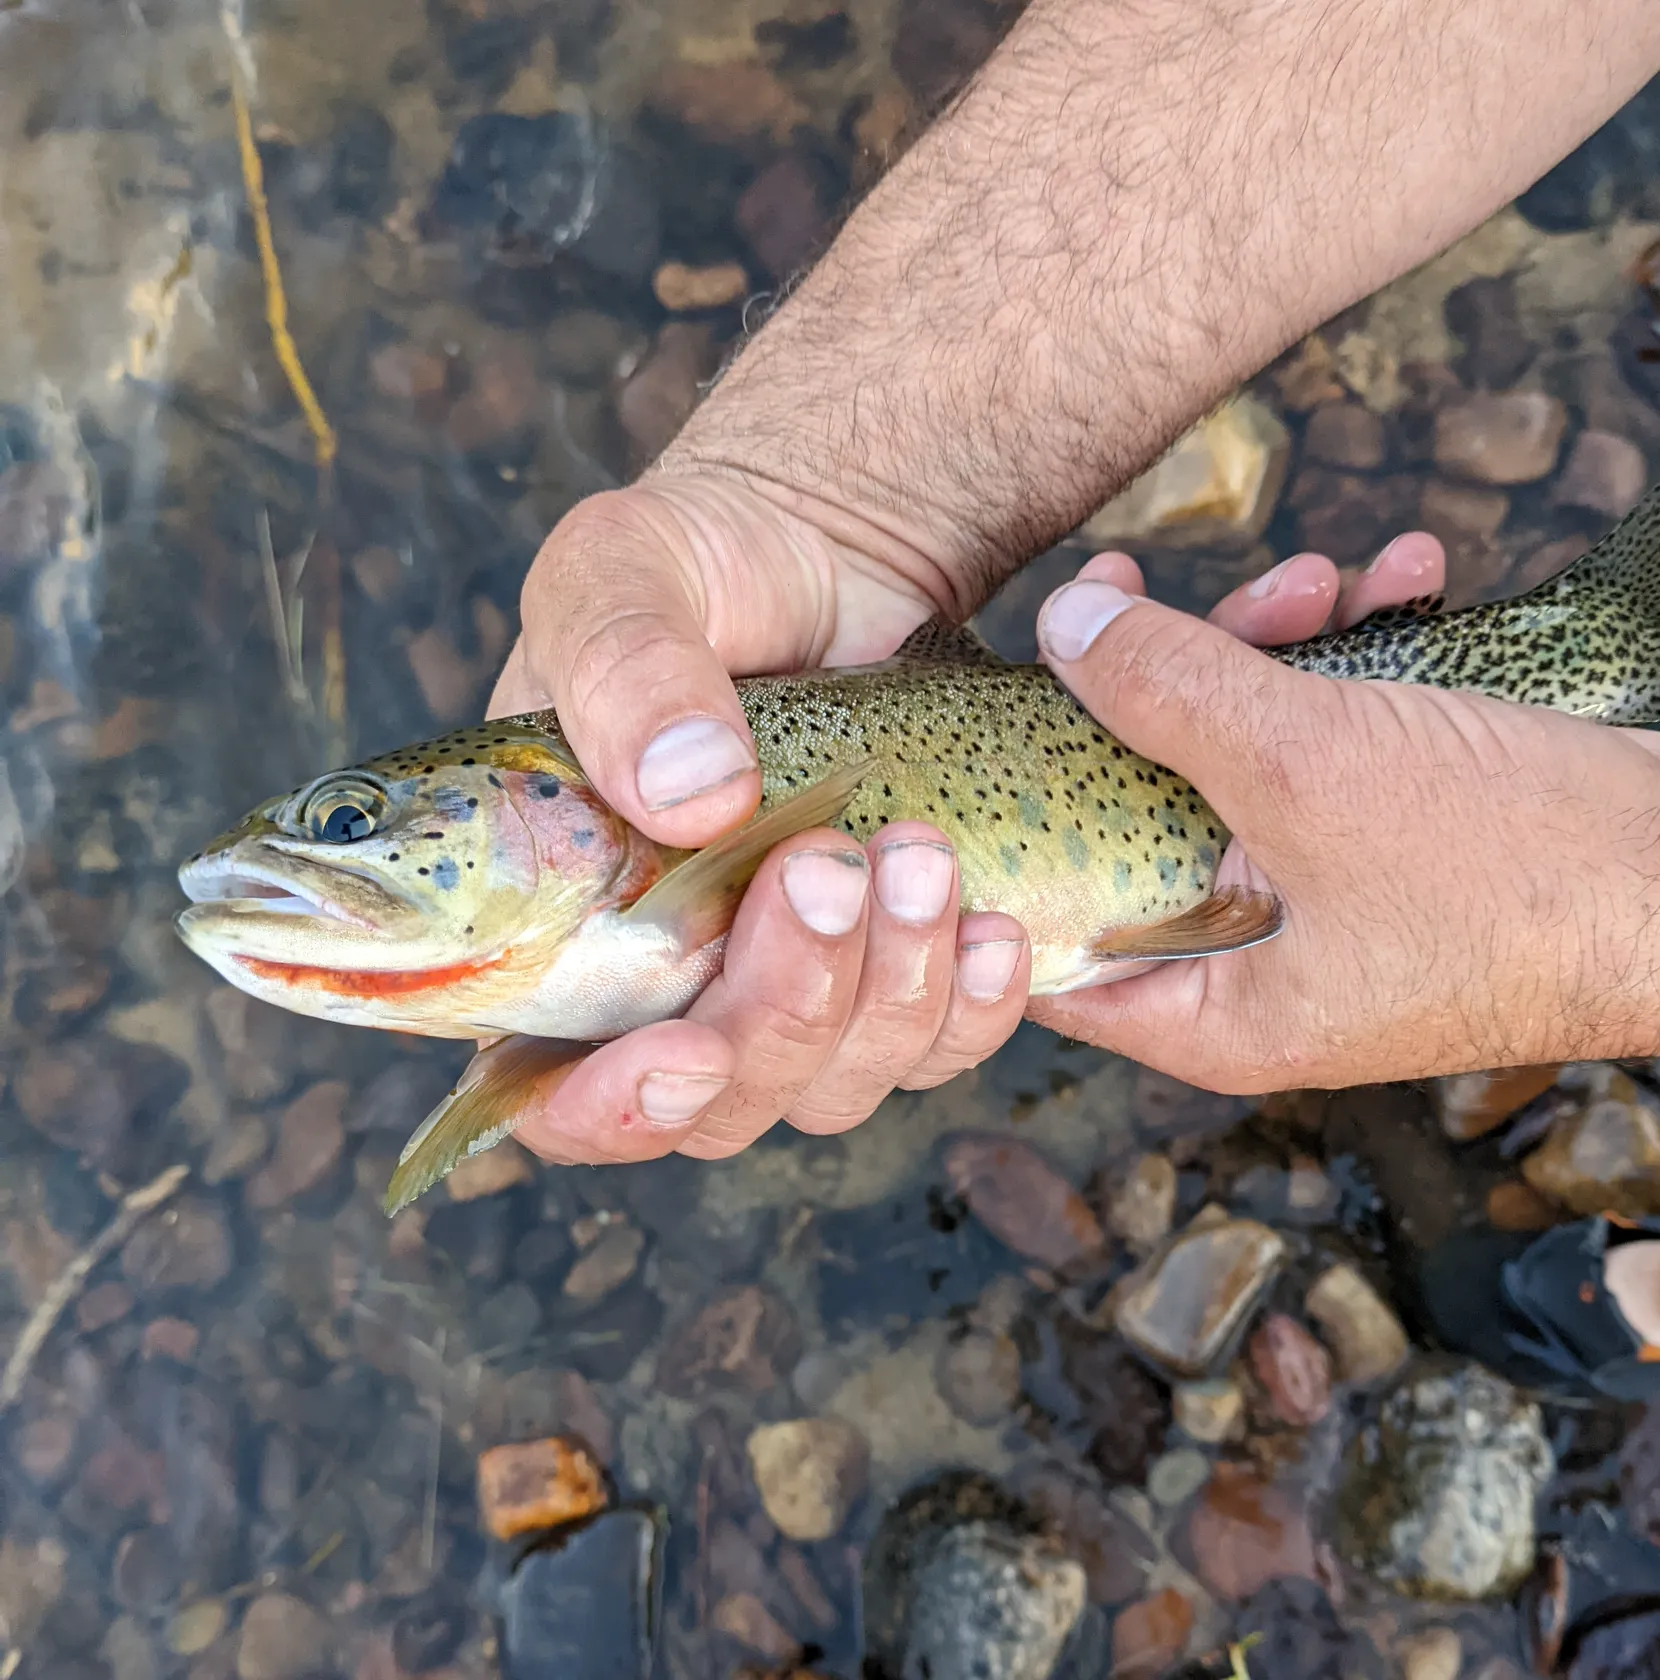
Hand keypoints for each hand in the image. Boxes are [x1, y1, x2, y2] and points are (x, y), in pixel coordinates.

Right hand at [493, 473, 1036, 1165]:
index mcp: (558, 924)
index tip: (688, 1053)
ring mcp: (788, 981)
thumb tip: (691, 799)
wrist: (826, 552)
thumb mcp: (619, 575)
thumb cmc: (690, 565)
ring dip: (890, 995)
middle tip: (830, 866)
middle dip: (786, 1007)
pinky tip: (995, 927)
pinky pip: (939, 1042)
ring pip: (838, 1084)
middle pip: (723, 1101)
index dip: (614, 1109)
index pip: (556, 1090)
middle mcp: (669, 983)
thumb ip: (623, 672)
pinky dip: (974, 1003)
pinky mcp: (890, 962)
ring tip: (923, 855)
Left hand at [1031, 544, 1659, 1093]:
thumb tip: (1062, 625)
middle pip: (1137, 817)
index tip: (986, 723)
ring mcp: (1324, 905)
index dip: (1004, 837)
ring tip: (1324, 573)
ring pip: (1242, 763)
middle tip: (1134, 590)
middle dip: (1152, 689)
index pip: (1048, 940)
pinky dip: (1357, 667)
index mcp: (1208, 1008)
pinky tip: (1404, 580)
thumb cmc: (1521, 877)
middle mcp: (1253, 967)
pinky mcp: (1392, 847)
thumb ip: (1169, 695)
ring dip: (1273, 652)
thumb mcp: (1310, 771)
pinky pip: (1336, 749)